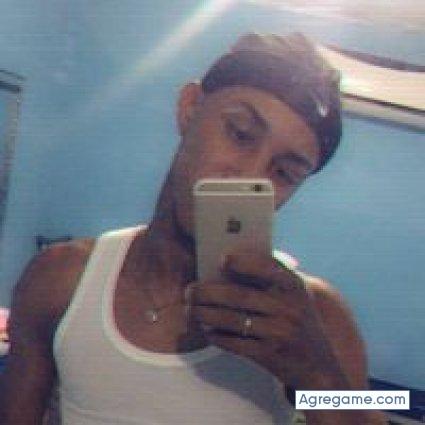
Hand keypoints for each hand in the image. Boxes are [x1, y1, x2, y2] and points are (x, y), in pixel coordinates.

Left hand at [188, 249, 347, 389]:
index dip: (244, 262)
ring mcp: (280, 332)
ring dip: (205, 314)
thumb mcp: (296, 298)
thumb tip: (230, 267)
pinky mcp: (270, 355)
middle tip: (189, 290)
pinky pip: (236, 343)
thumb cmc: (299, 324)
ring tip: (190, 310)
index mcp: (294, 288)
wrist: (320, 367)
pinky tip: (207, 331)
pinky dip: (217, 336)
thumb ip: (273, 282)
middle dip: (208, 292)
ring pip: (232, 320)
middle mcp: (288, 308)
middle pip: (239, 296)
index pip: (268, 267)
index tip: (222, 260)